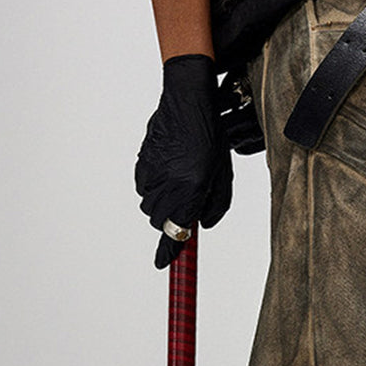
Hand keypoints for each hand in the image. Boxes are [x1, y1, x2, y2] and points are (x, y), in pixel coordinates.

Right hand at [135, 54, 232, 268]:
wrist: (188, 102)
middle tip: (185, 210)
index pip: (176, 231)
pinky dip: (152, 189)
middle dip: (172, 223)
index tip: (164, 264)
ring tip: (179, 185)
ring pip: (150, 206)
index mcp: (191, 190)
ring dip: (162, 205)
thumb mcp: (223, 175)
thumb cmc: (210, 137)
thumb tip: (201, 227)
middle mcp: (168, 184)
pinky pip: (143, 188)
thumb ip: (216, 206)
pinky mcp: (142, 162)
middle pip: (161, 222)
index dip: (169, 251)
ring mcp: (152, 173)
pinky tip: (166, 174)